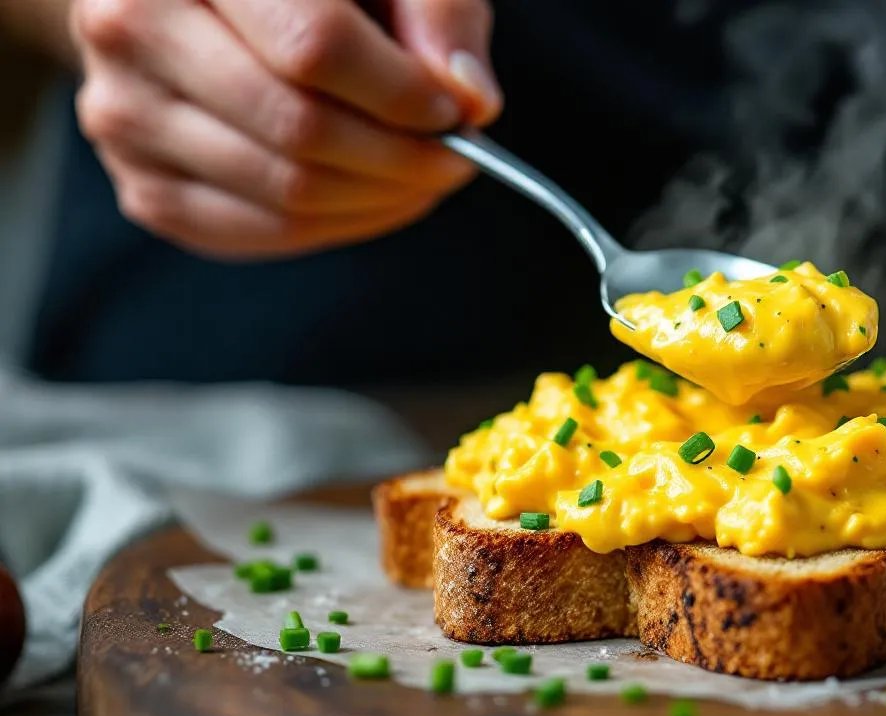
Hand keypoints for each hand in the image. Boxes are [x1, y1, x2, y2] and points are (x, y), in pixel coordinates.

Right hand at [70, 0, 498, 257]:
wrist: (194, 3)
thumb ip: (435, 11)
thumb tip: (472, 99)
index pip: (313, 44)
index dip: (399, 90)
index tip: (455, 111)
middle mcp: (132, 27)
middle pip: (300, 128)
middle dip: (401, 156)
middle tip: (456, 156)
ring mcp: (124, 114)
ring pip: (285, 190)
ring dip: (380, 197)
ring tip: (423, 174)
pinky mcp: (143, 186)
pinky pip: (260, 233)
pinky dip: (338, 225)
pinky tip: (375, 197)